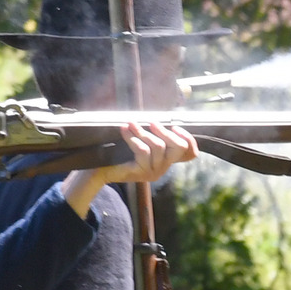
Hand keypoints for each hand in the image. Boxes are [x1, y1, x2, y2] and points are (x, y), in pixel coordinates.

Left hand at [63, 122, 196, 216]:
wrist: (100, 171)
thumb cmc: (120, 153)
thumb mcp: (139, 142)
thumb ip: (151, 134)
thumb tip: (157, 117)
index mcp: (166, 160)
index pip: (190, 153)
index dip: (190, 139)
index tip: (176, 127)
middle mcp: (163, 168)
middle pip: (179, 148)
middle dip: (166, 132)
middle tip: (152, 122)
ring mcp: (153, 172)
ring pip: (158, 147)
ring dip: (144, 132)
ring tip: (131, 124)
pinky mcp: (141, 172)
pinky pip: (142, 151)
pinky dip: (133, 138)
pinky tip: (124, 130)